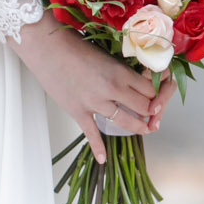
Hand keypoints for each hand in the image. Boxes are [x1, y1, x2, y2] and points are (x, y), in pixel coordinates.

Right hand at [11, 10, 175, 162]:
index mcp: (120, 72)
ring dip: (137, 127)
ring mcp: (95, 103)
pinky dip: (98, 148)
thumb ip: (119, 69)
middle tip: (154, 114)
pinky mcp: (79, 112)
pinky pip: (92, 134)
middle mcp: (112, 89)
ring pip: (125, 121)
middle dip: (151, 111)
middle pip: (143, 107)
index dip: (156, 93)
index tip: (157, 94)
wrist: (47, 49)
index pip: (149, 89)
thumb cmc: (73, 45)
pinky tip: (103, 158)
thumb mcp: (104, 53)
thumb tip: (131, 79)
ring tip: (144, 129)